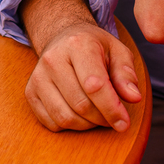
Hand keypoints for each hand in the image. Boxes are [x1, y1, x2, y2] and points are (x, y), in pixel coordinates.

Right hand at [25, 20, 142, 132]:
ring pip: (65, 117)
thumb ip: (126, 74)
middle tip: (113, 116)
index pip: (94, 85)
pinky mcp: (30, 92)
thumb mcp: (117, 51)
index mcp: (78, 44)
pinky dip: (70, 126)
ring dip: (87, 125)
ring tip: (97, 114)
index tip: (124, 123)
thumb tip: (133, 97)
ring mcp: (38, 76)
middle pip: (81, 105)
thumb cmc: (94, 46)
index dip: (111, 108)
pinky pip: (51, 123)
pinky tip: (79, 114)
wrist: (62, 37)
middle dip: (102, 118)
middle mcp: (53, 59)